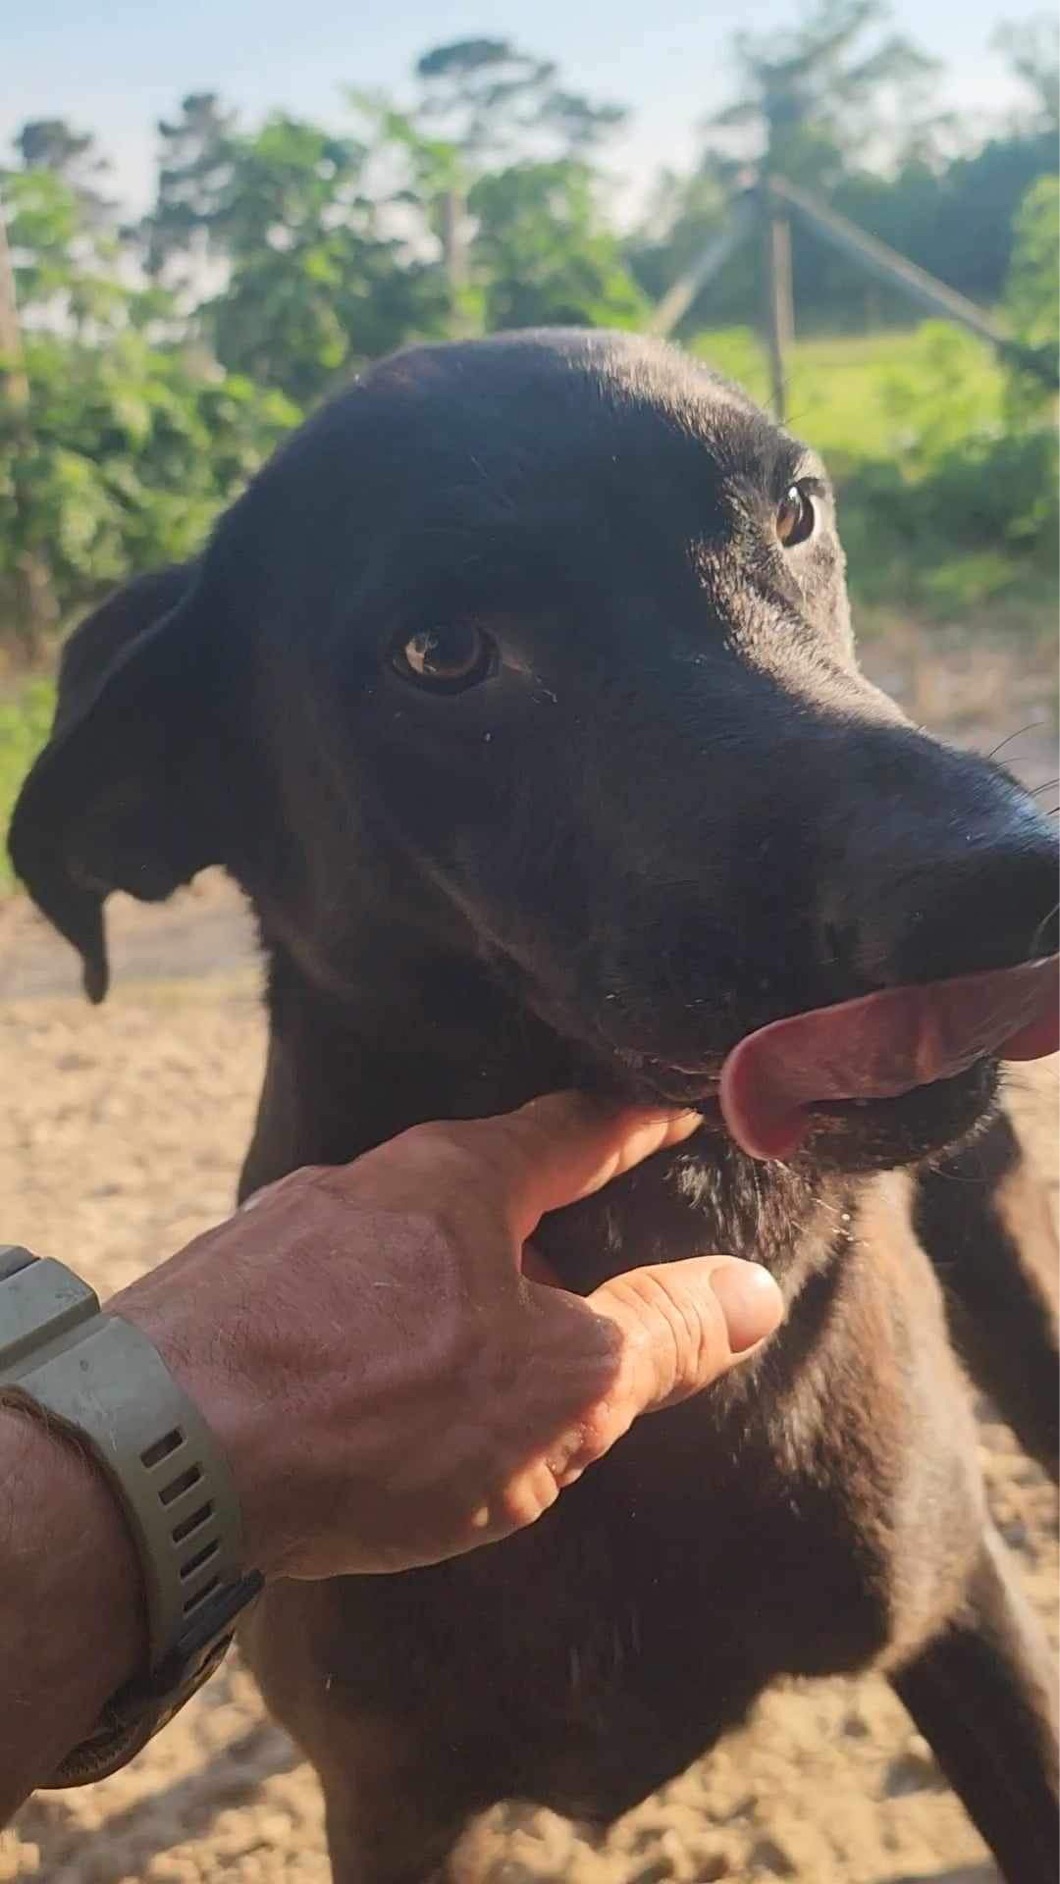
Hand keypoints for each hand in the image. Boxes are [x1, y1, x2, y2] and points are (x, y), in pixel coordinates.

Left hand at [113, 1095, 783, 1578]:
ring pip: (404, 1237)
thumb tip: (757, 1289)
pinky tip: (380, 1379)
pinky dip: (385, 1319)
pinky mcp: (227, 1291)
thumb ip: (662, 1334)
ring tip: (491, 1338)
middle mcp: (368, 1180)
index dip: (639, 1124)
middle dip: (546, 1216)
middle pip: (485, 1180)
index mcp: (461, 1177)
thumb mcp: (558, 1388)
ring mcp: (286, 1230)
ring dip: (460, 1276)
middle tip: (597, 1258)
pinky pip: (336, 1289)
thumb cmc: (377, 1412)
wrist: (157, 1454)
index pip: (578, 1127)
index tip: (679, 1110)